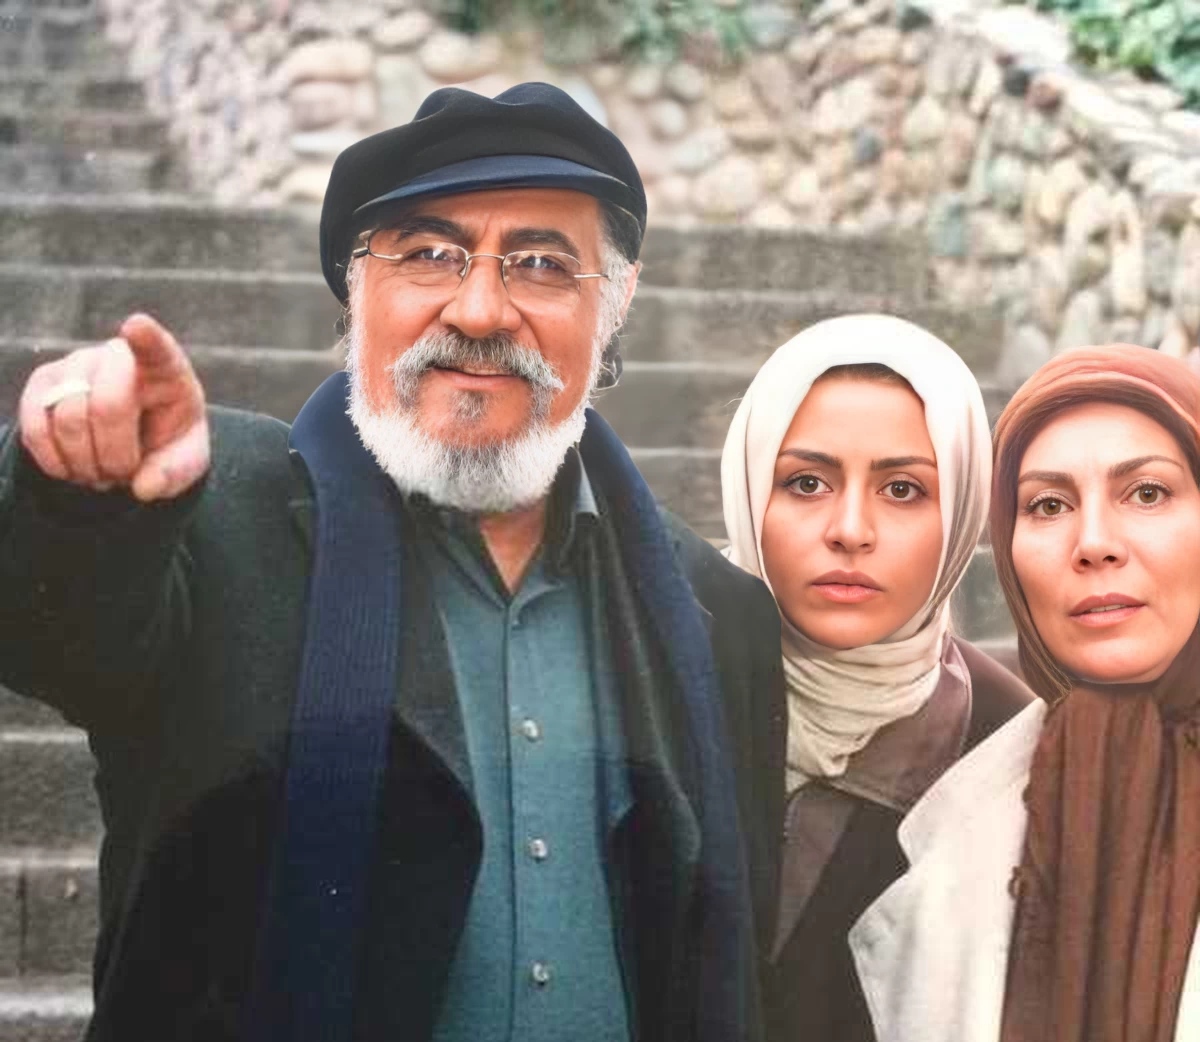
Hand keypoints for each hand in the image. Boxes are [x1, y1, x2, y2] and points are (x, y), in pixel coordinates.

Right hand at [18, 313, 209, 501]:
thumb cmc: (166, 443)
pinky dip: (55, 460)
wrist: (131, 443)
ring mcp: (76, 365)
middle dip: (115, 454)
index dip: (145, 337)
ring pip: (68, 419)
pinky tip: (73, 470)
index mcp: (166, 369)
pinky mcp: (43, 384)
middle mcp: (117, 356)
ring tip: (102, 474)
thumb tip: (145, 487)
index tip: (136, 327)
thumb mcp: (185, 461)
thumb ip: (174, 472)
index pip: (156, 348)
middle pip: (108, 405)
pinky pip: (36, 427)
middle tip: (122, 474)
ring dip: (86, 462)